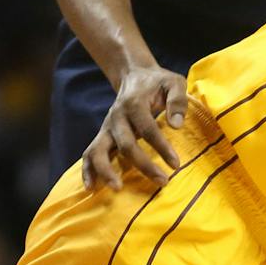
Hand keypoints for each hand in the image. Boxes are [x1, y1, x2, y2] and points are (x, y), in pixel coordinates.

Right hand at [83, 64, 186, 189]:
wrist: (134, 76)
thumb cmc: (158, 83)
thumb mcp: (174, 83)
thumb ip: (177, 100)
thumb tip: (176, 125)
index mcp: (134, 103)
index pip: (147, 128)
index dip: (162, 147)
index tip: (176, 164)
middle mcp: (116, 116)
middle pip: (125, 144)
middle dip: (143, 165)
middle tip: (163, 181)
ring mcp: (107, 127)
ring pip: (99, 151)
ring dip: (106, 171)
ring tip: (118, 188)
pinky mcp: (102, 136)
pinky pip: (90, 154)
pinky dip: (88, 171)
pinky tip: (91, 188)